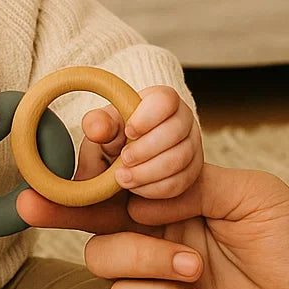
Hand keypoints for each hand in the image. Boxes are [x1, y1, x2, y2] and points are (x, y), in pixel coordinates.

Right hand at [18, 163, 288, 288]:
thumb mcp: (249, 193)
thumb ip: (187, 179)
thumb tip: (133, 179)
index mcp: (180, 194)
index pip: (124, 168)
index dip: (100, 153)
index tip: (93, 133)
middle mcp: (159, 231)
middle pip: (92, 212)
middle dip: (62, 203)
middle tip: (34, 202)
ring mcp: (156, 275)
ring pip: (102, 257)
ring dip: (143, 257)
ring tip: (194, 268)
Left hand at [75, 85, 202, 198]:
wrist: (126, 161)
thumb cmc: (117, 136)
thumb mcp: (105, 127)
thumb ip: (99, 123)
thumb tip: (96, 128)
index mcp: (162, 100)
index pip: (166, 100)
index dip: (148, 117)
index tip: (128, 132)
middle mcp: (183, 119)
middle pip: (176, 131)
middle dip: (145, 150)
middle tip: (123, 160)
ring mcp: (192, 145)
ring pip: (180, 159)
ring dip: (148, 172)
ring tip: (123, 177)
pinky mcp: (192, 171)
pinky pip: (180, 182)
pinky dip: (155, 188)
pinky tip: (136, 187)